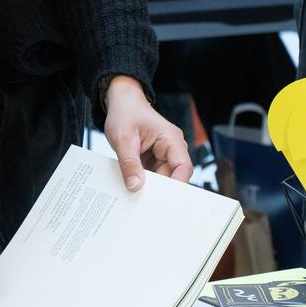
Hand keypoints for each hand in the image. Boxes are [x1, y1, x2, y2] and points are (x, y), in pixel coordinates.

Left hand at [102, 76, 191, 190]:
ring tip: (137, 196)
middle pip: (174, 176)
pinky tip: (134, 188)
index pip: (183, 167)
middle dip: (161, 190)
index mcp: (171, 139)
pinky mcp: (153, 160)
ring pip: (162, 179)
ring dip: (151, 187)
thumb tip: (135, 186)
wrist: (122, 103)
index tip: (164, 199)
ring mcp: (163, 155)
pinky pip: (152, 176)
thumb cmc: (125, 113)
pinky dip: (144, 182)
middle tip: (146, 203)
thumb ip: (129, 162)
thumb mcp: (123, 138)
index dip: (177, 184)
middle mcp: (172, 148)